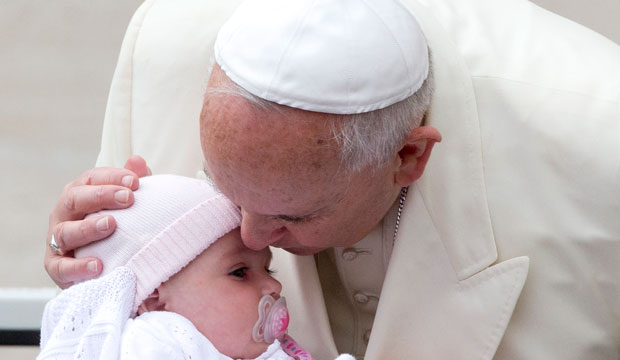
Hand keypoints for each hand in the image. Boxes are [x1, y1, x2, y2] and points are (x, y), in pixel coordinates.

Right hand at [44, 155, 150, 287]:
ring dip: (88, 228)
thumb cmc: (115, 227)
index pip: (90, 178)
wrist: (102, 265)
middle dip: (100, 196)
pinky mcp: (56, 268)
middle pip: (75, 199)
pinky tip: (98, 265)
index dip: (112, 177)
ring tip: (111, 225)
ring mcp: (57, 240)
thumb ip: (131, 184)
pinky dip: (78, 266)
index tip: (136, 181)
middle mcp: (64, 214)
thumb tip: (137, 161)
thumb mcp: (125, 205)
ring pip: (66, 232)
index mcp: (79, 194)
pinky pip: (62, 267)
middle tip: (127, 199)